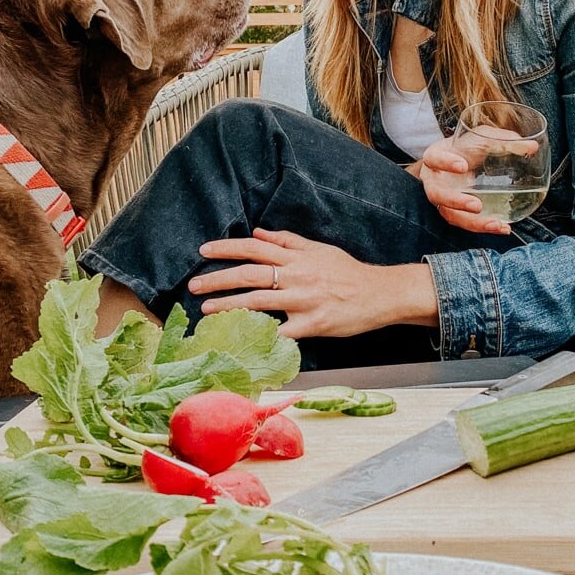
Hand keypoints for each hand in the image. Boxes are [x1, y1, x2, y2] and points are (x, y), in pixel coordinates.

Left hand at [189, 227, 434, 336]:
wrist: (380, 294)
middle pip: (250, 274)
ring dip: (229, 306)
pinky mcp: (312, 325)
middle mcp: (297, 276)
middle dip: (218, 279)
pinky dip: (262, 336)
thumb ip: (287, 241)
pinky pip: (282, 332)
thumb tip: (258, 234)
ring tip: (206, 311)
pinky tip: (241, 341)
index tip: (203, 251)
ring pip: (259, 302)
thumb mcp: (319, 249)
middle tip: (193, 286)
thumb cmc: (348, 272)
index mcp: (297, 257)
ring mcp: (304, 301)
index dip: (226, 249)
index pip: (254, 249)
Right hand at [417, 135, 511, 235]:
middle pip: (436, 195)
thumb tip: (532, 146)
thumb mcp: (483, 138)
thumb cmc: (467, 147)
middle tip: (476, 205)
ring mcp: (443, 200)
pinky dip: (484, 226)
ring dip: (472, 222)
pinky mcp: (455, 212)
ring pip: (450, 215)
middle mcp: (435, 181)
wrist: (458, 160)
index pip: (434, 158)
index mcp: (436, 158)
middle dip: (455, 201)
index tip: (463, 166)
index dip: (445, 162)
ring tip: (496, 224)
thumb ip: (503, 141)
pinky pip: (466, 223)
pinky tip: (503, 227)